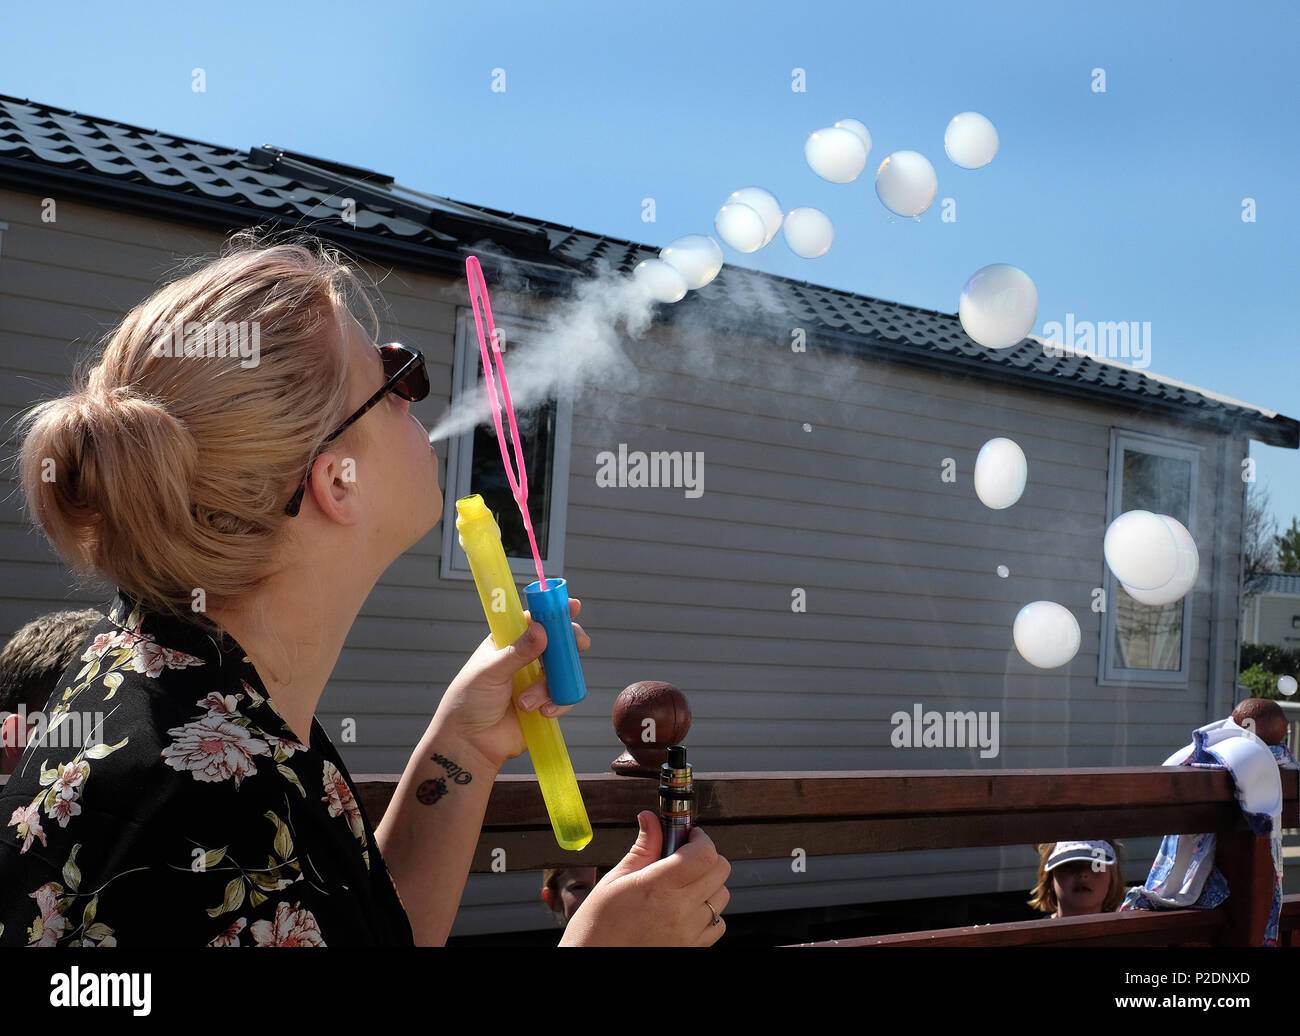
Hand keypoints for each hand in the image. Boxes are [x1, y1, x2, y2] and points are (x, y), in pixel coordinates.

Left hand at [433, 598, 590, 771]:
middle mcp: (525, 659)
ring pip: (563, 671)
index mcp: (506, 643)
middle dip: (569, 643)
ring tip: (526, 703)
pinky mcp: (545, 703)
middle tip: (578, 644)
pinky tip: (541, 713)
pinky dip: (557, 704)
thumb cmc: (468, 702)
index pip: (533, 620)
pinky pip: (565, 696)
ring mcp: (536, 681)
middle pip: (557, 642)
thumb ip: (517, 652)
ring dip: (550, 686)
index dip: (553, 612)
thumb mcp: (490, 672)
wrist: (470, 744)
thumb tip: (541, 629)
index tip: (572, 606)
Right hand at [558, 812, 730, 946]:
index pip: (704, 854)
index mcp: (658, 888)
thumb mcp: (615, 879)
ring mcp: (689, 933)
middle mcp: (679, 911)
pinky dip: (708, 912)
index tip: (689, 835)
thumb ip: (643, 847)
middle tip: (685, 856)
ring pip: (722, 896)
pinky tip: (685, 909)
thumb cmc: (598, 925)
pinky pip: (718, 923)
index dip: (701, 839)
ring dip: (708, 884)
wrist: (594, 959)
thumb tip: (650, 818)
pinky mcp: (692, 949)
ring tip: (682, 885)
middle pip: (720, 870)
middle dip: (706, 856)